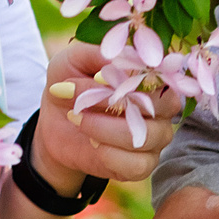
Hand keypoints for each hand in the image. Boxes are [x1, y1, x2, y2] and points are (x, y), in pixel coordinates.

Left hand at [29, 40, 181, 190]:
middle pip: (161, 106)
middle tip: (81, 102)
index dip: (130, 77)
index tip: (96, 78)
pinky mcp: (143, 165)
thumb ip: (94, 54)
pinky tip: (93, 143)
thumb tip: (110, 63)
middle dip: (114, 103)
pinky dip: (109, 154)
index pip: (160, 73)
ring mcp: (157, 137)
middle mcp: (162, 106)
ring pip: (146, 136)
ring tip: (77, 119)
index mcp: (152, 74)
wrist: (55, 123)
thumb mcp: (72, 59)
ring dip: (104, 128)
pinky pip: (138, 165)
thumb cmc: (71, 82)